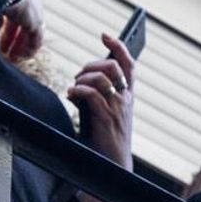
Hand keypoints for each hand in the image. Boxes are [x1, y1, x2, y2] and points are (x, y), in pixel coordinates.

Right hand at [0, 0, 44, 60]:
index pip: (13, 18)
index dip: (6, 30)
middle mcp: (28, 6)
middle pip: (21, 28)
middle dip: (12, 41)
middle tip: (6, 53)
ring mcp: (34, 14)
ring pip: (29, 35)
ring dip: (20, 47)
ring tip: (12, 58)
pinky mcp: (37, 24)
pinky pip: (36, 41)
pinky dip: (29, 50)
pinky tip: (21, 57)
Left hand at [69, 34, 135, 201]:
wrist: (113, 166)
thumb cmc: (105, 139)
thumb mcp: (103, 112)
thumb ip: (96, 96)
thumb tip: (78, 83)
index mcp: (128, 96)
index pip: (129, 65)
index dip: (118, 46)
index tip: (105, 35)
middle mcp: (126, 99)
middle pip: (113, 66)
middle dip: (91, 65)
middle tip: (79, 75)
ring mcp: (118, 108)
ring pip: (102, 77)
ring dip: (83, 77)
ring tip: (74, 87)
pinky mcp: (106, 118)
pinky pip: (92, 94)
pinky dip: (78, 90)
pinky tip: (71, 96)